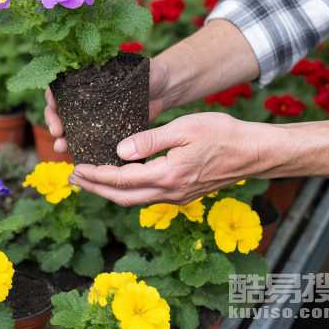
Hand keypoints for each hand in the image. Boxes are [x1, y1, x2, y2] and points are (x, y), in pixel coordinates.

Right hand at [44, 57, 172, 152]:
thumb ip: (120, 79)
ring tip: (61, 148)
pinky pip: (88, 140)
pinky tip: (77, 155)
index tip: (55, 109)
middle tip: (57, 134)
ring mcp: (94, 116)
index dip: (52, 100)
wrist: (162, 89)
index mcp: (84, 81)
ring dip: (62, 138)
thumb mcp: (130, 73)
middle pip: (59, 110)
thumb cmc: (145, 75)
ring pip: (71, 127)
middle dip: (54, 123)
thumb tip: (111, 90)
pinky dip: (81, 148)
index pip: (59, 89)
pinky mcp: (106, 130)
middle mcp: (84, 99)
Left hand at [67, 113, 274, 205]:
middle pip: (122, 197)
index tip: (76, 169)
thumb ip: (150, 140)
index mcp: (167, 175)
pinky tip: (120, 180)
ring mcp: (177, 196)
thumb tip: (120, 151)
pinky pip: (147, 197)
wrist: (255, 153)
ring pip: (134, 200)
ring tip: (89, 180)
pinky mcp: (183, 194)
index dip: (95, 176)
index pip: (121, 179)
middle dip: (95, 188)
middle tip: (73, 179)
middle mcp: (170, 192)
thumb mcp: (184, 128)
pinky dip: (127, 191)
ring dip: (109, 191)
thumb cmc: (222, 134)